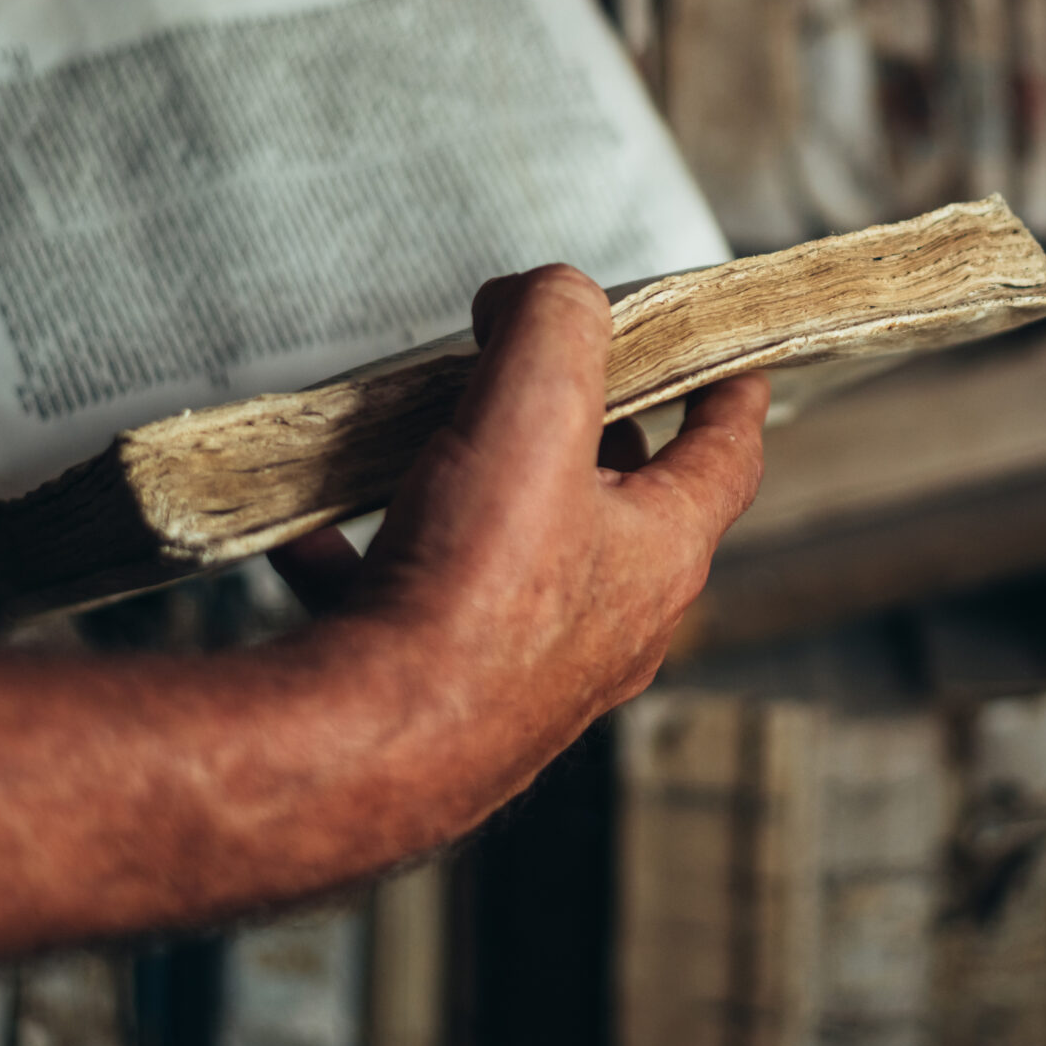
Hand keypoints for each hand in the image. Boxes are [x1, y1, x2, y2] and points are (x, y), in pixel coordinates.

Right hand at [275, 265, 765, 829]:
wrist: (370, 750)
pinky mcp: (443, 702)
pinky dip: (365, 563)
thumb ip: (555, 322)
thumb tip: (546, 295)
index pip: (725, 456)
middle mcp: (610, 625)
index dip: (731, 391)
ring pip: (512, 558)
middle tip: (546, 380)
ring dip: (474, 494)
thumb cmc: (473, 594)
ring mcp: (528, 673)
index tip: (735, 356)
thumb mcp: (533, 407)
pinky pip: (407, 611)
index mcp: (659, 554)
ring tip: (416, 438)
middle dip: (587, 438)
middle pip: (619, 508)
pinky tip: (310, 535)